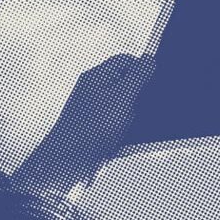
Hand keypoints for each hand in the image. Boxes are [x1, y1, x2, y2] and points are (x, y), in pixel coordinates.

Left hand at [13, 53, 155, 193]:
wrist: (68, 162)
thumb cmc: (92, 127)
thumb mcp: (121, 97)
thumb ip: (138, 76)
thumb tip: (149, 58)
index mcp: (97, 76)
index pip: (126, 60)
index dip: (142, 69)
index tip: (151, 84)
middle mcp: (95, 90)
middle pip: (128, 83)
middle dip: (138, 97)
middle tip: (135, 110)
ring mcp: (96, 109)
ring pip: (127, 106)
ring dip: (132, 117)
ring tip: (122, 128)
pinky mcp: (99, 127)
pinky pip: (120, 123)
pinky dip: (125, 130)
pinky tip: (120, 138)